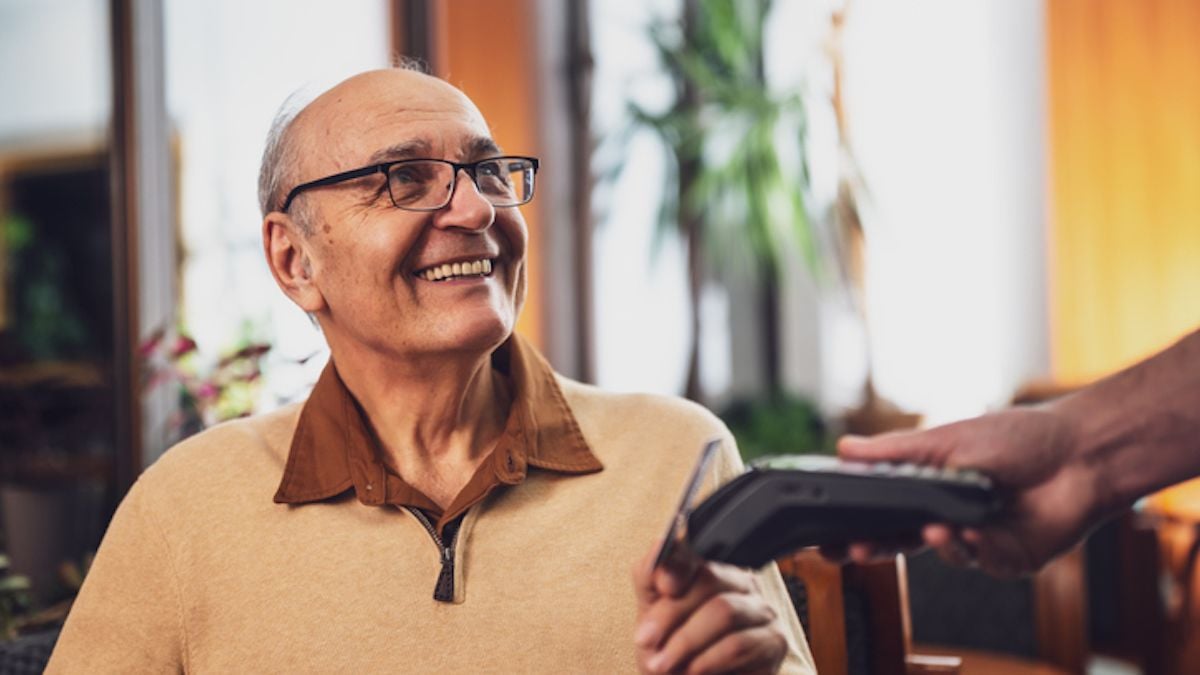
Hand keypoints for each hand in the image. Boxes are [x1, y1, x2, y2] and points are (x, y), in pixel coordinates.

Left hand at [632, 545, 787, 673]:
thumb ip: (651, 578)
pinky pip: (739, 644)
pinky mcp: (774, 642)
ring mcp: (763, 610)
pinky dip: (708, 660)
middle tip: (646, 641)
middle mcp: (743, 582)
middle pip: (710, 580)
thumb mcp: (651, 612)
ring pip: (724, 611)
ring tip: (664, 664)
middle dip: (671, 614)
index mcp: (712, 566)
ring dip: (686, 642)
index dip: (678, 566)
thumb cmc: (670, 649)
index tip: (661, 588)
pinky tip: (694, 671)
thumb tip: (664, 569)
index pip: (698, 551)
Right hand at [836, 407, 1101, 576]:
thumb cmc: (1018, 438)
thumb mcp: (947, 437)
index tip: (824, 531)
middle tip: (851, 550)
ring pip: (940, 552)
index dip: (853, 523)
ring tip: (933, 526)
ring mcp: (977, 540)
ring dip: (933, 541)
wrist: (1081, 453)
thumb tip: (843, 447)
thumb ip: (895, 450)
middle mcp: (947, 516)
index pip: (880, 511)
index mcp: (927, 488)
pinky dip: (974, 546)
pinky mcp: (1008, 557)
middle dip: (872, 548)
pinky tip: (973, 530)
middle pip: (899, 541)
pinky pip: (980, 559)